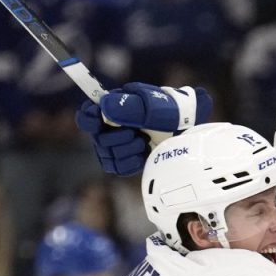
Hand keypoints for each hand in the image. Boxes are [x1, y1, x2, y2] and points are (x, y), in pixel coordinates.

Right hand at [74, 83, 212, 175]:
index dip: (88, 119)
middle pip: (97, 139)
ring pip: (107, 156)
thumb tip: (104, 108)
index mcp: (113, 108)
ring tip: (143, 143)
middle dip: (116, 139)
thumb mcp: (154, 106)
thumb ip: (130, 107)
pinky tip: (142, 156)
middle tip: (135, 135)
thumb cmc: (171, 112)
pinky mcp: (127, 160)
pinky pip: (118, 168)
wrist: (188, 129)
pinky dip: (130, 164)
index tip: (98, 122)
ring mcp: (118, 145)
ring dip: (125, 151)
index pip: (87, 115)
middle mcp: (111, 127)